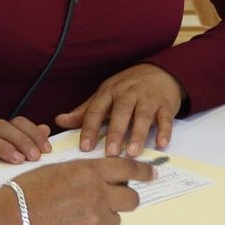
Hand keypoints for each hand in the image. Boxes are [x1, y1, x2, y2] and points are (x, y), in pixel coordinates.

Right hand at [0, 117, 53, 169]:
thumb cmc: (3, 179)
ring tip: (18, 161)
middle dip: (20, 139)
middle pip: (1, 126)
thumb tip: (45, 128)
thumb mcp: (22, 163)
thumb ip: (32, 145)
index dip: (33, 132)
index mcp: (3, 136)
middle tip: (34, 157)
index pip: (18, 122)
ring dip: (2, 147)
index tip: (47, 150)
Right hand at [11, 157, 151, 224]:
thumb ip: (87, 174)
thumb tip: (106, 180)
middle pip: (131, 200)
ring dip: (102, 219)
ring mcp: (96, 221)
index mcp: (90, 172)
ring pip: (114, 221)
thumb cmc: (28, 191)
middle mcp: (99, 195)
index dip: (143, 172)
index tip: (152, 174)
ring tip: (74, 218)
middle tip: (108, 203)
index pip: (128, 169)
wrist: (11, 219)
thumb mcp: (59, 170)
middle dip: (124, 200)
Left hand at [56, 64, 183, 156]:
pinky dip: (165, 131)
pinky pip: (165, 118)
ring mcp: (148, 98)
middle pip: (121, 112)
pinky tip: (161, 144)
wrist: (160, 71)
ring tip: (133, 153)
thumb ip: (84, 111)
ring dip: (138, 134)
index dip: (89, 129)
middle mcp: (128, 94)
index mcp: (109, 92)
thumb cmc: (128, 87)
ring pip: (143, 115)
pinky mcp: (165, 105)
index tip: (84, 147)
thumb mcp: (105, 95)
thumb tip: (60, 120)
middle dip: (115, 133)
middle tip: (110, 154)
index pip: (96, 110)